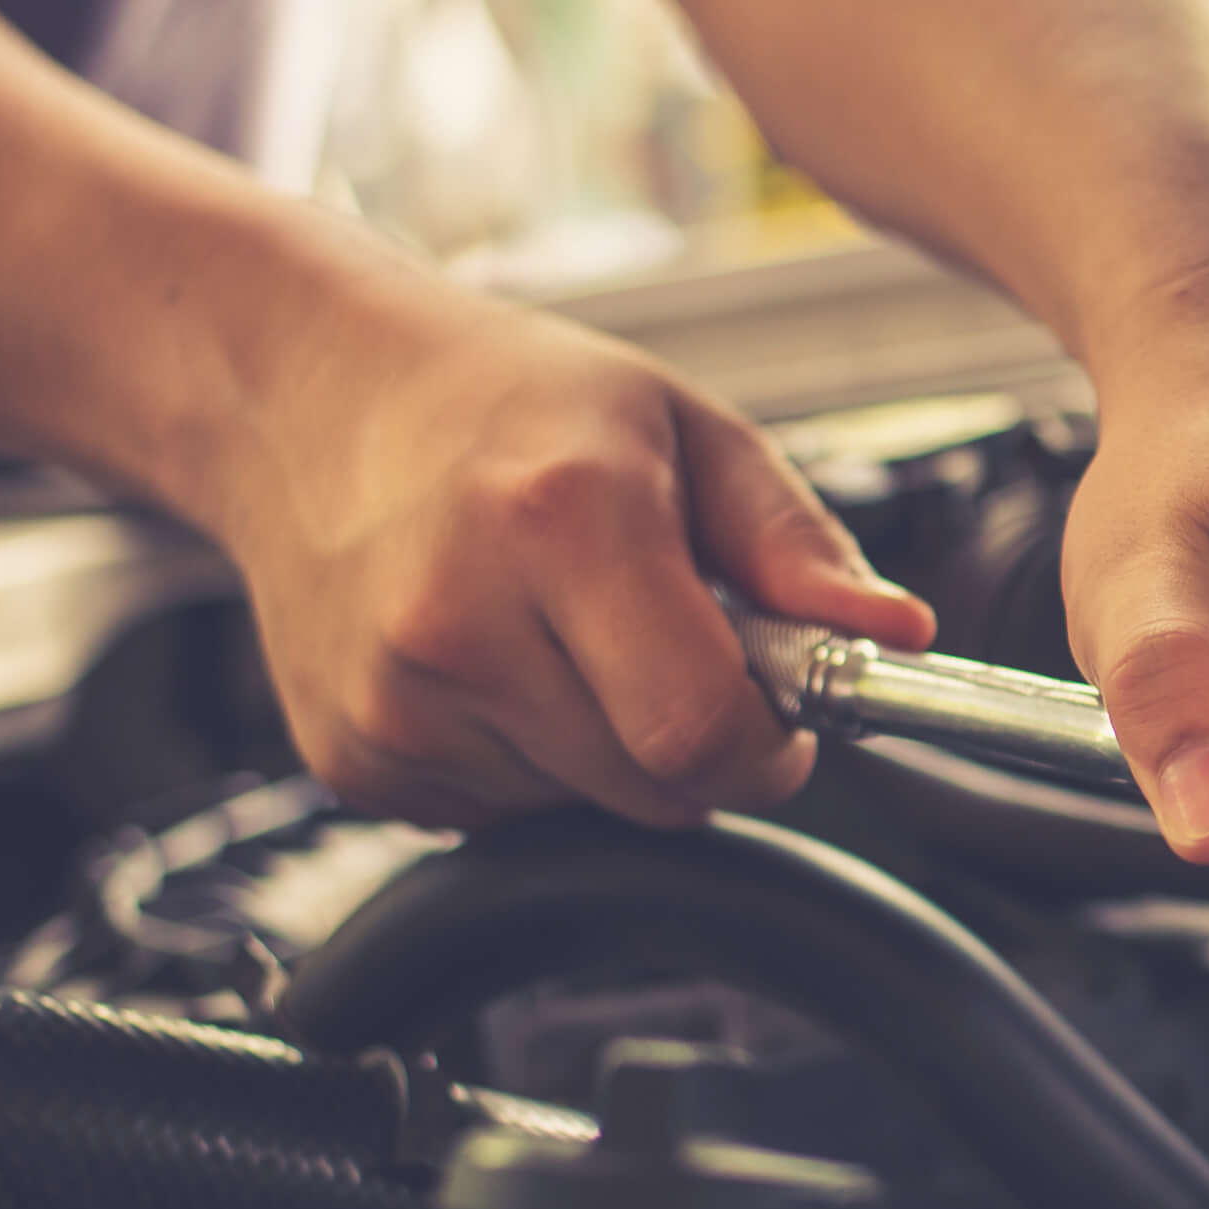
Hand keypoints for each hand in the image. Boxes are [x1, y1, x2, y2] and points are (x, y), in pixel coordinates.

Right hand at [196, 274, 931, 828]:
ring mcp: (389, 703)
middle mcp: (455, 622)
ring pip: (585, 806)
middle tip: (671, 640)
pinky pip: (502, 814)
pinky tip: (496, 659)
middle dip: (698, 738)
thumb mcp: (685, 430)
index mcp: (557, 524)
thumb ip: (796, 546)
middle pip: (655, 786)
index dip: (769, 742)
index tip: (778, 703)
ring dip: (610, 744)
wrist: (308, 394)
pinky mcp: (350, 761)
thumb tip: (900, 634)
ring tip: (564, 627)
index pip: (702, 730)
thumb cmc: (512, 402)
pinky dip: (529, 758)